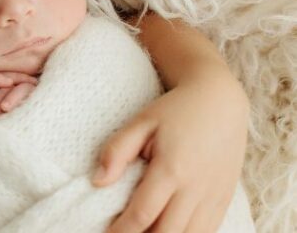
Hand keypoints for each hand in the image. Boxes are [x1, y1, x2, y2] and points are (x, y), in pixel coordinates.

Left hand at [92, 71, 247, 232]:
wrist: (221, 101)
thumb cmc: (175, 110)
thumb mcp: (141, 122)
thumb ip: (117, 151)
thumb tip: (97, 181)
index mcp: (172, 169)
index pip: (142, 214)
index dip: (121, 231)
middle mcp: (196, 188)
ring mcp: (214, 197)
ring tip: (143, 232)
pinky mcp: (225, 200)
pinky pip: (207, 232)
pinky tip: (167, 229)